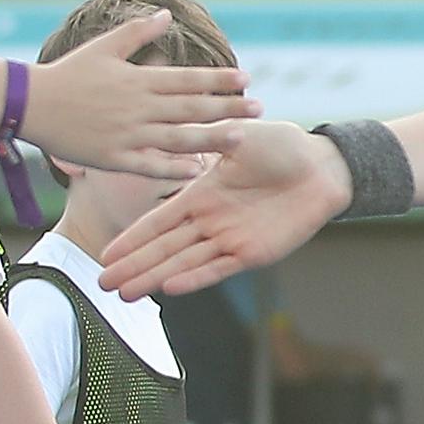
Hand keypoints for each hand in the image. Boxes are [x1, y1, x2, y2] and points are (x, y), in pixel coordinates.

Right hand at [20, 10, 257, 177]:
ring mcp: (128, 134)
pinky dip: (175, 168)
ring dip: (212, 137)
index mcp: (139, 79)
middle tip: (259, 108)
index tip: (247, 80)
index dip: (219, 79)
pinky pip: (150, 166)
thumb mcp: (104, 47)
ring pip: (179, 137)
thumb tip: (167, 16)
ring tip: (241, 137)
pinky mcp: (114, 158)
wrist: (31, 104)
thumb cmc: (68, 73)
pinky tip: (198, 169)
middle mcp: (138, 106)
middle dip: (229, 108)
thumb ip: (138, 33)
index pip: (188, 78)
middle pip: (192, 108)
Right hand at [100, 120, 350, 296]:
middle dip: (133, 266)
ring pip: (184, 262)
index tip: (105, 253)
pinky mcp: (253, 253)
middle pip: (163, 248)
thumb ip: (203, 142)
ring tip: (125, 294)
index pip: (158, 221)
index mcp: (201, 193)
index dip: (132, 238)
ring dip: (154, 278)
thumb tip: (172, 129)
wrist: (322, 166)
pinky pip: (217, 268)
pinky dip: (194, 278)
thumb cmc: (282, 146)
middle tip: (102, 284)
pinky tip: (169, 287)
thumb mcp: (235, 138)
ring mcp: (229, 238)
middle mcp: (210, 220)